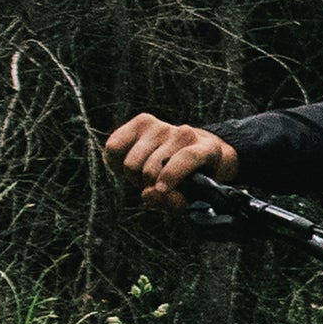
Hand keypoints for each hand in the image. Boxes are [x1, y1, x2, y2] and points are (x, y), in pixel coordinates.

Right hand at [104, 115, 237, 204]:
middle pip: (151, 168)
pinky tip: (132, 165)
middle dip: (147, 186)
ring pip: (131, 163)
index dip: (171, 175)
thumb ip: (173, 203)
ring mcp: (164, 125)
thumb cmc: (189, 182)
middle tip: (154, 188)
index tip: (159, 190)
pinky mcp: (142, 121)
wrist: (185, 155)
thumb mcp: (189, 198)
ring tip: (146, 176)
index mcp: (208, 150)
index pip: (187, 157)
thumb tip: (149, 195)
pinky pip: (114, 147)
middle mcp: (186, 133)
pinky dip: (116, 163)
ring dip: (133, 178)